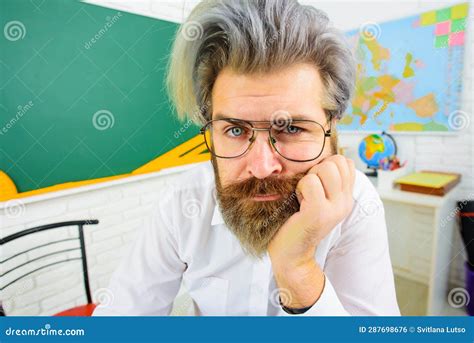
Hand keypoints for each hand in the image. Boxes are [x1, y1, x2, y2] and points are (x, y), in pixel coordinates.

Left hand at [268, 155, 354, 307]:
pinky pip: (310, 182)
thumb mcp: (318, 199)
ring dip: (308, 178)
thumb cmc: (297, 222)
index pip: (346, 162)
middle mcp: (345, 203)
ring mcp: (334, 208)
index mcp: (346, 198)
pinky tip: (298, 202)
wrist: (291, 253)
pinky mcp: (319, 212)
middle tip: (307, 190)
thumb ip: (325, 181)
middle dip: (317, 169)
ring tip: (303, 196)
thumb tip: (323, 158)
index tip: (315, 183)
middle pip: (337, 161)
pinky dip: (300, 188)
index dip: (327, 165)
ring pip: (326, 168)